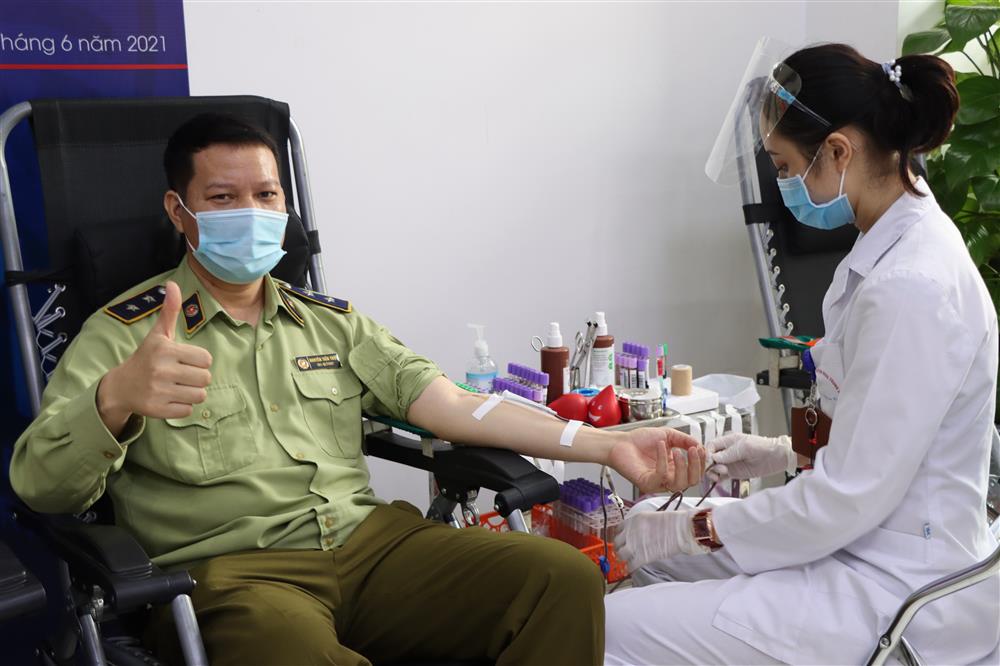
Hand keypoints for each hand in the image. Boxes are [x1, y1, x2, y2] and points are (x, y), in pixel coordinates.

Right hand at [97, 281, 213, 432]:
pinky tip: (169, 398)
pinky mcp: (157, 410)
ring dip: (192, 393)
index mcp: (165, 350)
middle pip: (205, 378)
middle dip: (197, 378)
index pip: (206, 359)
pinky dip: (182, 407)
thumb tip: (173, 283)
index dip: (199, 361)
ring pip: (200, 396)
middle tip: (181, 376)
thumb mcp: (158, 334)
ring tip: (177, 387)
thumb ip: (170, 311)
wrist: (121, 386)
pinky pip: (188, 410)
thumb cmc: (147, 357)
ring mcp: (158, 391)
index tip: (184, 361)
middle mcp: (161, 370)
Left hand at [607, 427, 704, 494]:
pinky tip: (661, 446)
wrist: (620, 442)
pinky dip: (663, 460)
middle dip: (696, 466)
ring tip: (679, 451)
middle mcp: (668, 477)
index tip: (700, 449)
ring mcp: (658, 482)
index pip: (695, 473)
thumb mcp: (667, 435)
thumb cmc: (639, 440)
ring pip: (680, 484)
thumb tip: (700, 445)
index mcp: (674, 468)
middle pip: (691, 482)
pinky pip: (661, 476)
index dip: (701, 462)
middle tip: (694, 450)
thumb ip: (684, 439)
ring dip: (683, 466)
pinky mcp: (647, 483)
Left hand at [614, 509, 707, 570]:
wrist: (679, 529)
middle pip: (616, 543)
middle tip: (625, 551)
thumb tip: (638, 534)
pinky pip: (630, 565)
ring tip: (629, 560)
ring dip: (624, 558)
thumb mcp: (649, 518)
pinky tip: (635, 567)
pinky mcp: (641, 557)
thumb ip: (640, 527)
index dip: (620, 536)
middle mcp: (629, 532)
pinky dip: (631, 567)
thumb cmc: (670, 522)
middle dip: (620, 548)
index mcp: (632, 521)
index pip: (618, 530)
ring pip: (620, 555)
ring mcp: (634, 545)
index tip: (623, 540)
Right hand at [705, 433, 795, 481]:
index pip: (711, 446)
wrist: (776, 458)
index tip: (710, 460)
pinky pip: (720, 476)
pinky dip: (717, 479)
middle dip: (710, 464)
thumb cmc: (763, 447)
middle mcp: (726, 452)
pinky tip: (719, 479)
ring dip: (713, 472)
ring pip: (713, 468)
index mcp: (727, 441)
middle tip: (719, 468)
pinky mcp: (733, 472)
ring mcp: (729, 463)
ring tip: (722, 474)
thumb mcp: (744, 446)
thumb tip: (714, 458)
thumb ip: (728, 453)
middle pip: (710, 458)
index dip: (707, 454)